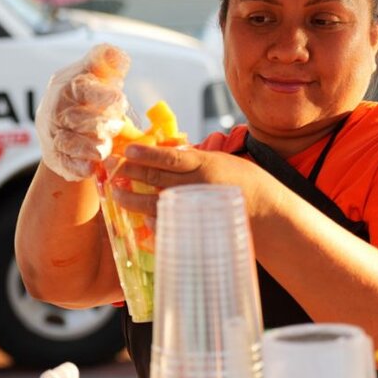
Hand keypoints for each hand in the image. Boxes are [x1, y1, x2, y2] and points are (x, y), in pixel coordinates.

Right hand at [34, 45, 129, 180]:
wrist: (65, 122)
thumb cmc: (88, 94)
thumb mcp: (97, 73)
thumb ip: (107, 62)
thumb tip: (117, 56)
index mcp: (65, 86)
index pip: (80, 88)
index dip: (101, 95)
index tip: (120, 100)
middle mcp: (55, 110)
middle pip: (75, 118)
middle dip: (100, 123)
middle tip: (117, 125)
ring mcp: (52, 134)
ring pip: (68, 143)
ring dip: (91, 147)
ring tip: (106, 147)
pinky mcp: (54, 157)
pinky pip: (64, 164)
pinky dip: (79, 167)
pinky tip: (93, 168)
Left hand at [111, 144, 278, 217]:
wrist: (269, 213)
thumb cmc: (244, 182)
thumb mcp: (222, 162)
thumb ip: (194, 160)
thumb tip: (164, 154)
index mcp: (205, 165)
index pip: (168, 158)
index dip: (144, 154)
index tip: (126, 150)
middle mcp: (197, 185)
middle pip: (155, 178)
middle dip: (129, 172)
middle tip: (109, 168)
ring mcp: (196, 208)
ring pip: (155, 202)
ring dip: (131, 198)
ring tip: (115, 193)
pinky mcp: (197, 227)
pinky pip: (169, 226)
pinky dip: (151, 223)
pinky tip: (137, 220)